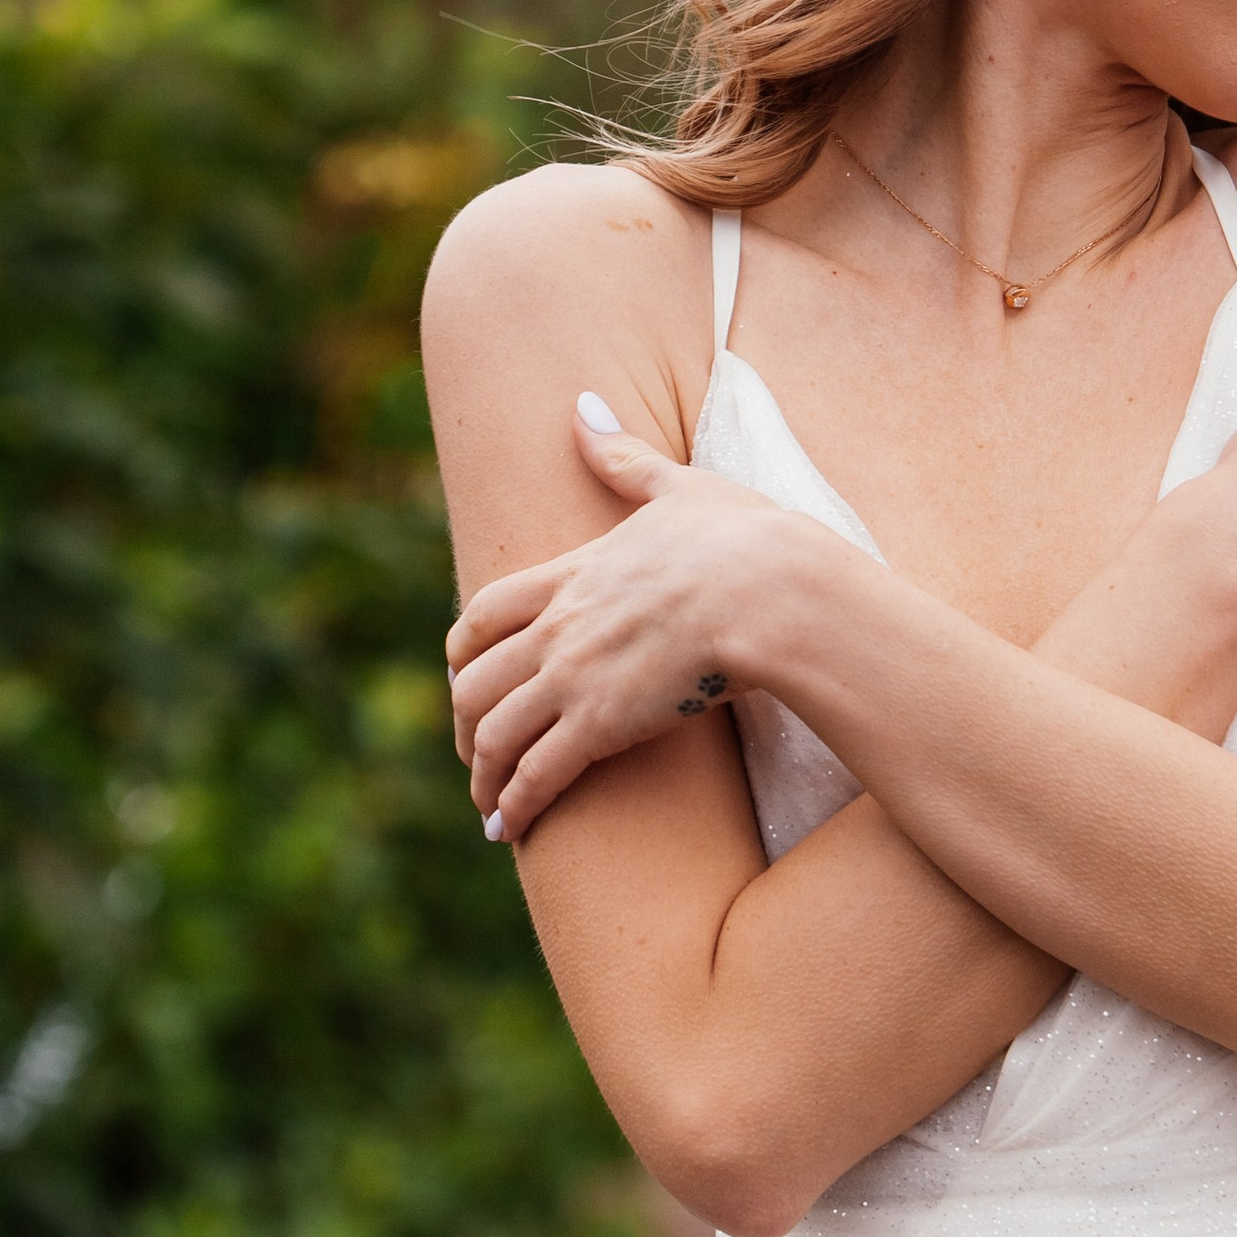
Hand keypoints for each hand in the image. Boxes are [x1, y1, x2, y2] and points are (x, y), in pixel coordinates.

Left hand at [446, 404, 805, 841]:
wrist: (775, 592)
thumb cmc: (747, 539)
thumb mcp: (681, 485)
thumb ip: (626, 457)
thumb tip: (582, 404)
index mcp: (575, 572)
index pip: (486, 611)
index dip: (464, 649)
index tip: (461, 673)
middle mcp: (560, 626)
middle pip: (476, 679)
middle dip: (467, 720)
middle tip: (474, 752)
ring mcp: (575, 675)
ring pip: (496, 732)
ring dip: (485, 773)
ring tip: (491, 806)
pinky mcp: (600, 724)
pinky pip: (536, 773)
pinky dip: (515, 805)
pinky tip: (511, 831)